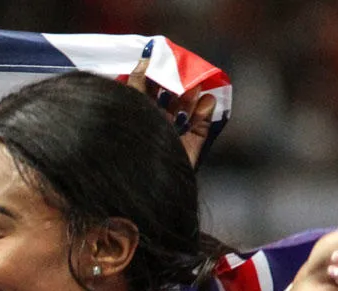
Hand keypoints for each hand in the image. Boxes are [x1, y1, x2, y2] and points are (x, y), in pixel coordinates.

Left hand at [125, 40, 217, 165]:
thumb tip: (145, 58)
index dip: (155, 75)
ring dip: (190, 96)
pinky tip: (208, 100)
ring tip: (195, 84)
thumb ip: (137, 83)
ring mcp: (172, 138)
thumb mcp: (130, 106)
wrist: (142, 184)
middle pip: (168, 100)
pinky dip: (205, 113)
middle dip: (176, 84)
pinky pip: (200, 129)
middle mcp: (152, 127)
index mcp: (133, 117)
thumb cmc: (129, 141)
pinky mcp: (189, 149)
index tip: (165, 59)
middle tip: (184, 71)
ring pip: (185, 112)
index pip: (145, 91)